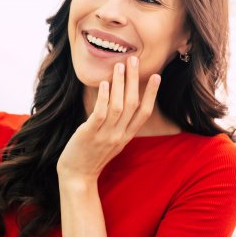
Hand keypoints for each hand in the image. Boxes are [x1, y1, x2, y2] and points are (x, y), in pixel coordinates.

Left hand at [57, 56, 160, 181]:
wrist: (78, 176)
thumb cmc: (92, 156)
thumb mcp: (112, 141)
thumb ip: (118, 124)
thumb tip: (119, 100)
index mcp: (127, 136)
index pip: (144, 112)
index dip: (152, 94)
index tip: (157, 76)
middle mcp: (119, 135)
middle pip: (133, 104)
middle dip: (134, 80)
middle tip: (134, 60)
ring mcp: (105, 135)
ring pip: (118, 106)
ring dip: (120, 84)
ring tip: (119, 65)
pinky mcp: (89, 134)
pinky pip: (100, 114)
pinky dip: (104, 97)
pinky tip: (104, 83)